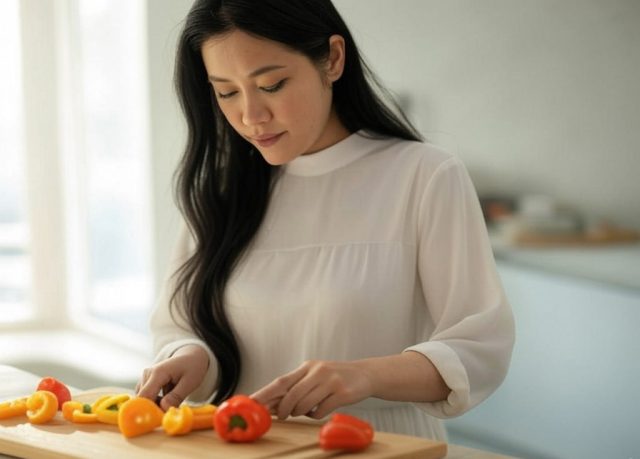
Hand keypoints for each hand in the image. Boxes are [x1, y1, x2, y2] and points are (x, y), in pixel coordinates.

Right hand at [135, 344, 208, 410]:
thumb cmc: (192, 367)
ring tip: (173, 398)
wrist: (190, 356)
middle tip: (171, 409)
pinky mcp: (145, 382)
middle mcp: (147, 374)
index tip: (159, 419)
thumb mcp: (190, 382)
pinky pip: (146, 397)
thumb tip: (163, 409)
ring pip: (144, 400)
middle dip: (154, 409)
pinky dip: (155, 402)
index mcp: (158, 373)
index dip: (149, 410)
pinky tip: (167, 397)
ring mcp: (145, 378)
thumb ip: (176, 396)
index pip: (145, 396)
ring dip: (156, 405)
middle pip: (143, 400)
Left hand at [251, 360, 373, 419]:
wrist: (364, 374)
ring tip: (307, 408)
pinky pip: (320, 411)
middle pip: (291, 395)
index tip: (251, 403)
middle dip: (282, 409)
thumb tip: (271, 403)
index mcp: (307, 367)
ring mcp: (330, 382)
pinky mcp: (342, 393)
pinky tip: (322, 408)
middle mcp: (317, 371)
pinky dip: (316, 414)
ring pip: (304, 405)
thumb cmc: (334, 377)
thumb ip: (295, 386)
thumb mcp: (314, 376)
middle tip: (281, 416)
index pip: (281, 381)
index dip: (265, 393)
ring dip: (301, 412)